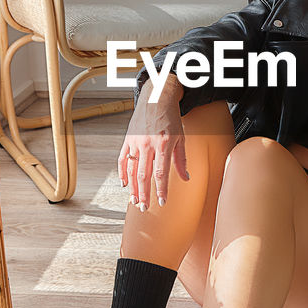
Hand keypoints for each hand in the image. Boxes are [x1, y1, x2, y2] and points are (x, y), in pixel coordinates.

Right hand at [118, 77, 188, 210]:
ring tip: (135, 201)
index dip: (160, 190)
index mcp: (163, 144)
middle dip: (144, 194)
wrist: (156, 98)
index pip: (161, 173)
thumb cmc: (171, 118)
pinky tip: (124, 184)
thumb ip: (181, 159)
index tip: (161, 202)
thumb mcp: (181, 137)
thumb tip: (185, 178)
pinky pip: (122, 159)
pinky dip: (122, 173)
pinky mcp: (127, 140)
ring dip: (133, 188)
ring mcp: (135, 142)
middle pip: (144, 175)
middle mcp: (147, 145)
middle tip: (144, 208)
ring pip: (132, 170)